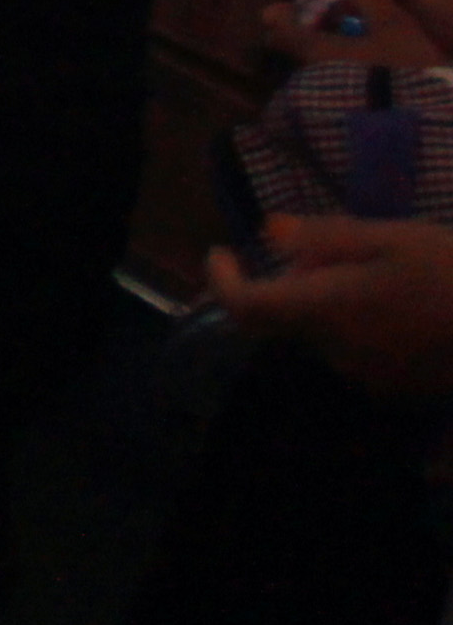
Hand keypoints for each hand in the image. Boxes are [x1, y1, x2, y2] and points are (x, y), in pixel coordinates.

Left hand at [210, 215, 452, 399]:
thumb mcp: (393, 238)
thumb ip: (326, 238)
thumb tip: (269, 232)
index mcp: (327, 312)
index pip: (247, 308)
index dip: (222, 281)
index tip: (221, 252)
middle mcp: (338, 353)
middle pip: (288, 319)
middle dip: (293, 282)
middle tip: (332, 250)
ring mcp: (370, 379)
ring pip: (323, 336)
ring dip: (329, 304)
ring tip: (380, 273)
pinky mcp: (400, 392)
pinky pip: (357, 354)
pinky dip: (359, 326)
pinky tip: (402, 304)